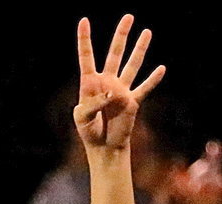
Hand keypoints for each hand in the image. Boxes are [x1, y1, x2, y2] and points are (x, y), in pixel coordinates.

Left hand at [74, 15, 164, 152]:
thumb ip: (93, 104)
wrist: (103, 147)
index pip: (87, 57)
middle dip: (121, 35)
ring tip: (147, 32)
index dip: (85, 39)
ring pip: (132, 65)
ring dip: (139, 49)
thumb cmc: (89, 131)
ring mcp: (121, 90)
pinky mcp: (132, 101)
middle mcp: (107, 82)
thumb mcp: (82, 118)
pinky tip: (161, 69)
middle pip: (115, 54)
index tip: (84, 21)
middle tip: (128, 17)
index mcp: (90, 83)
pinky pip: (144, 88)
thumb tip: (111, 93)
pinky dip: (152, 80)